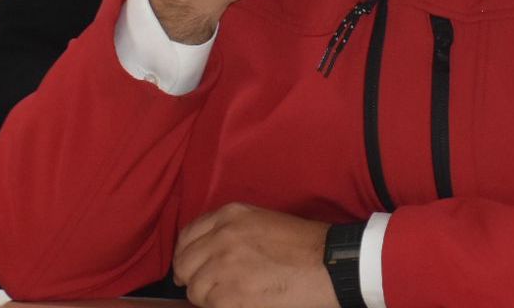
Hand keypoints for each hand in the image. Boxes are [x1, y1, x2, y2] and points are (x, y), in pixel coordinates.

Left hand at [171, 202, 336, 307]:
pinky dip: (219, 307)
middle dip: (193, 278)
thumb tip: (204, 255)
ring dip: (208, 296)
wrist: (329, 265)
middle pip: (184, 263)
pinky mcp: (228, 294)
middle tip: (210, 288)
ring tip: (232, 296)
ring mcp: (222, 266)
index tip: (191, 267)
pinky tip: (240, 303)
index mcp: (229, 215)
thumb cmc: (304, 246)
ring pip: (194, 289)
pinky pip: (208, 305)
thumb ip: (230, 231)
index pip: (187, 236)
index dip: (186, 255)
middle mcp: (221, 237)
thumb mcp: (262, 221)